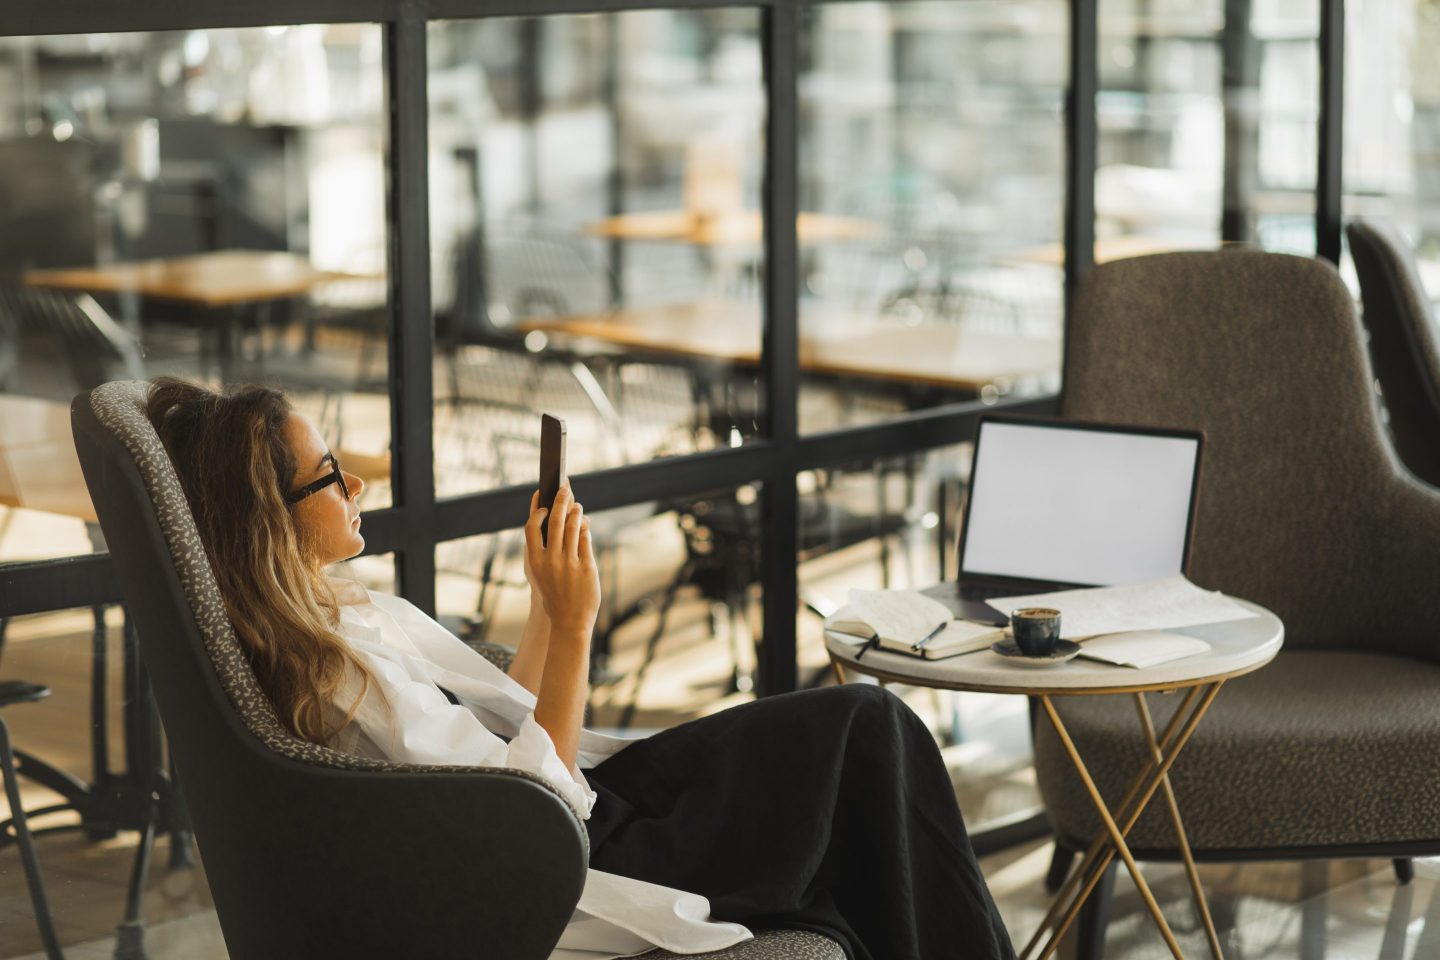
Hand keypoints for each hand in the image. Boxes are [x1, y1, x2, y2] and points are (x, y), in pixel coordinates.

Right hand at [524, 485, 600, 637]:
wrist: (568, 622)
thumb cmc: (553, 596)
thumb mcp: (540, 575)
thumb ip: (544, 551)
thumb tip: (551, 522)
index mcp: (535, 562)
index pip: (531, 528)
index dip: (537, 512)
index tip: (543, 503)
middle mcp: (551, 561)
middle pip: (555, 522)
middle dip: (560, 501)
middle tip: (565, 488)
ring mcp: (570, 564)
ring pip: (573, 527)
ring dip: (575, 512)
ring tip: (577, 505)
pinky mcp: (587, 567)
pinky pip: (585, 540)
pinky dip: (584, 529)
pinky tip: (584, 524)